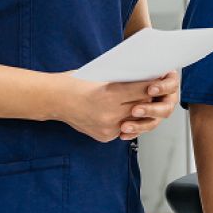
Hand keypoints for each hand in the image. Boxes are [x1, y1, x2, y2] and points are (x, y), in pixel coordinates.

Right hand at [47, 70, 177, 142]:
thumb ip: (120, 81)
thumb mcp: (100, 76)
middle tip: (153, 90)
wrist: (54, 99)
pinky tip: (126, 113)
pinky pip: (122, 129)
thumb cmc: (75, 83)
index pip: (140, 90)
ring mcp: (107, 127)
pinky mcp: (104, 136)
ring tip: (140, 102)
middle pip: (140, 105)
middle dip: (147, 97)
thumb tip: (141, 80)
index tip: (158, 79)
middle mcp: (110, 113)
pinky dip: (125, 121)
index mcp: (110, 95)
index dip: (151, 84)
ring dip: (138, 111)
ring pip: (134, 120)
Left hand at [117, 70, 178, 141]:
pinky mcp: (150, 121)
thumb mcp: (142, 69)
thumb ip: (143, 71)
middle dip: (150, 110)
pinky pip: (144, 130)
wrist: (126, 87)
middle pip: (166, 108)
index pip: (171, 85)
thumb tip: (137, 66)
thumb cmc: (138, 73)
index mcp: (169, 82)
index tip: (150, 89)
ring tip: (125, 125)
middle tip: (135, 110)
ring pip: (155, 122)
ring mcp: (159, 111)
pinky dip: (133, 132)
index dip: (162, 88)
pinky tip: (124, 133)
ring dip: (140, 125)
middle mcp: (167, 98)